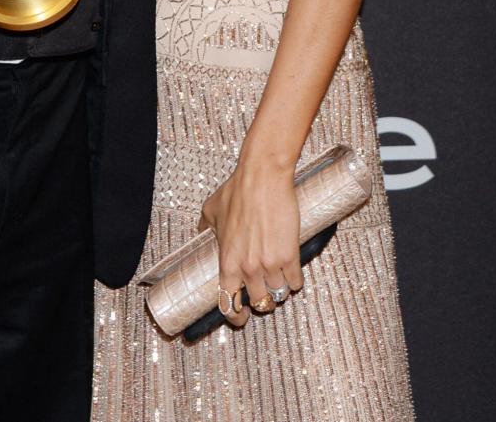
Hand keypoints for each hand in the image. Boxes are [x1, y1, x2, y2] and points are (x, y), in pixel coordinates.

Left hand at [199, 159, 302, 325]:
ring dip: (280, 288)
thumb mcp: (212, 210)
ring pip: (279, 294)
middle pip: (259, 302)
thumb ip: (205, 227)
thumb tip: (199, 232)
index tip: (241, 318)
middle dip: (263, 299)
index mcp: (227, 261)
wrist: (262, 177)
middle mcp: (248, 268)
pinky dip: (295, 279)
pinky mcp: (290, 256)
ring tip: (280, 275)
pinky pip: (296, 282)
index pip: (228, 304)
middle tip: (265, 289)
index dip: (235, 316)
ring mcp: (270, 264)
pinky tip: (292, 269)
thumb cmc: (238, 190)